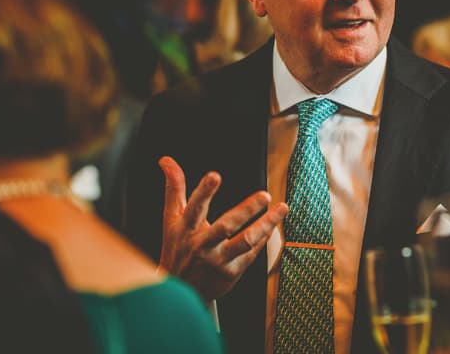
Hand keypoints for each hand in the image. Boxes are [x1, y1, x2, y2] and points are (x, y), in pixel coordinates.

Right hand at [158, 156, 287, 300]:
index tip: (215, 175)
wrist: (181, 289)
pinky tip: (273, 225)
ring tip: (282, 208)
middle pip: (225, 226)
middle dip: (246, 209)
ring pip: (245, 242)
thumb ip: (173, 188)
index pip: (194, 208)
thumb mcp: (171, 219)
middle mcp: (201, 245)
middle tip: (265, 194)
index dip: (204, 192)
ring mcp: (217, 261)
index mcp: (185, 229)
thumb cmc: (177, 247)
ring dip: (266, 224)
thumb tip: (166, 160)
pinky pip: (252, 253)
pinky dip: (264, 238)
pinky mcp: (231, 273)